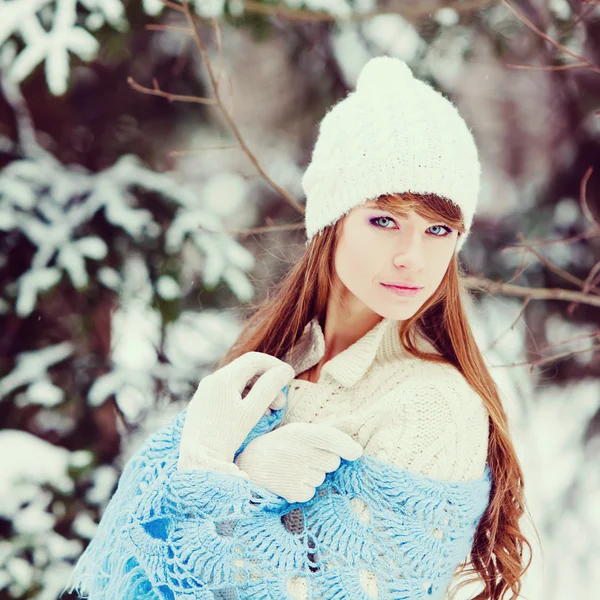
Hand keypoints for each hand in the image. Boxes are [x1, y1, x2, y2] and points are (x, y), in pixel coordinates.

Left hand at [178, 352, 294, 469]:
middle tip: (281, 403)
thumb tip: (285, 370)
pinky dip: (244, 399)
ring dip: (257, 392)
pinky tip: (253, 415)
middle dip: (267, 382)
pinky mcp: (202, 405)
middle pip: (246, 371)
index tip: (289, 376)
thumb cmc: (225, 437)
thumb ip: (269, 387)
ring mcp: (205, 392)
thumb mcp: (251, 411)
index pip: (254, 360)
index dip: (275, 365)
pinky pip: (228, 394)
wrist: (197, 462)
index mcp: (223, 378)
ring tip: (270, 411)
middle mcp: (211, 380)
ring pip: (238, 383)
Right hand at [233, 422, 363, 502]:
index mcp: (301, 432)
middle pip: (333, 462)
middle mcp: (298, 451)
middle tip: (305, 457)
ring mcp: (295, 473)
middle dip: (324, 460)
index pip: (333, 439)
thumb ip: (332, 427)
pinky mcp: (292, 492)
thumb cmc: (282, 444)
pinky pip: (311, 492)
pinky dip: (304, 489)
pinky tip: (290, 480)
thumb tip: (357, 420)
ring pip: (322, 478)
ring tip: (293, 468)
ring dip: (313, 475)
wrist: (249, 464)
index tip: (355, 452)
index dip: (348, 447)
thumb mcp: (302, 431)